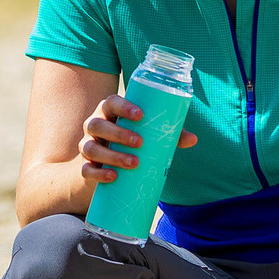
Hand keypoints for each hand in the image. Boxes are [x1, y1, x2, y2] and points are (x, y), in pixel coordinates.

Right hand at [79, 95, 197, 185]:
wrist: (110, 166)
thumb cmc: (133, 141)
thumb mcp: (150, 135)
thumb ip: (169, 135)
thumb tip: (193, 140)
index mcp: (109, 112)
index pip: (111, 102)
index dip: (123, 106)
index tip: (141, 115)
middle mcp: (94, 126)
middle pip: (98, 124)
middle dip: (119, 133)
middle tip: (140, 143)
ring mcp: (87, 146)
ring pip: (91, 148)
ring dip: (112, 155)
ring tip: (133, 163)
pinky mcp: (86, 167)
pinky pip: (86, 170)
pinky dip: (99, 174)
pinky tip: (113, 176)